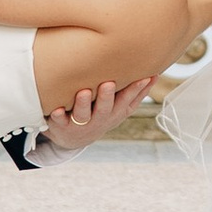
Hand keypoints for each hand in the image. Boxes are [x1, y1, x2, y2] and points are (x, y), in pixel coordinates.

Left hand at [36, 77, 155, 157]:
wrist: (74, 138)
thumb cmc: (101, 114)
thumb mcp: (120, 108)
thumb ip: (136, 93)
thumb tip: (156, 74)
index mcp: (115, 113)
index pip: (128, 101)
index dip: (136, 90)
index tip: (144, 76)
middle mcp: (100, 120)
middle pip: (105, 109)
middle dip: (107, 97)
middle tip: (108, 83)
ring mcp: (81, 125)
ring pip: (83, 115)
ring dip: (83, 104)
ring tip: (83, 92)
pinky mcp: (62, 127)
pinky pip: (59, 122)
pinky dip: (57, 117)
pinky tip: (55, 110)